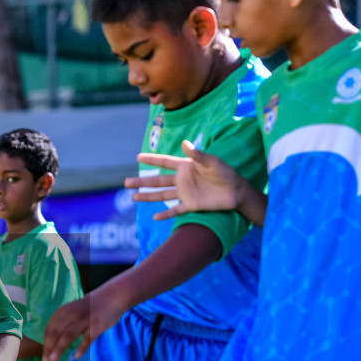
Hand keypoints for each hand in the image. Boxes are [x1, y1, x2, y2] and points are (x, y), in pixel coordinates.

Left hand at [43, 292, 123, 360]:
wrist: (113, 296)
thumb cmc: (91, 307)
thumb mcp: (73, 311)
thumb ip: (64, 323)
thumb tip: (52, 344)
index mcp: (63, 311)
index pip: (50, 329)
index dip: (45, 344)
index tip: (44, 356)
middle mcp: (71, 314)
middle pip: (56, 332)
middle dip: (49, 348)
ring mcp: (84, 319)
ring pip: (68, 335)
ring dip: (59, 348)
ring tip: (53, 360)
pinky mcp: (97, 325)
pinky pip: (87, 338)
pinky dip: (81, 348)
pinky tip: (76, 356)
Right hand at [126, 141, 245, 216]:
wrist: (235, 191)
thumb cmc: (224, 173)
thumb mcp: (211, 162)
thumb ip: (197, 154)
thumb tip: (185, 143)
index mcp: (185, 167)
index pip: (164, 163)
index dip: (151, 160)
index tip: (138, 157)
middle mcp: (182, 180)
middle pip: (157, 181)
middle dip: (142, 182)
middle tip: (125, 182)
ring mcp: (185, 193)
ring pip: (162, 195)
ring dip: (148, 196)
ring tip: (133, 197)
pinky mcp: (191, 205)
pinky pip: (175, 210)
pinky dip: (166, 214)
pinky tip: (154, 216)